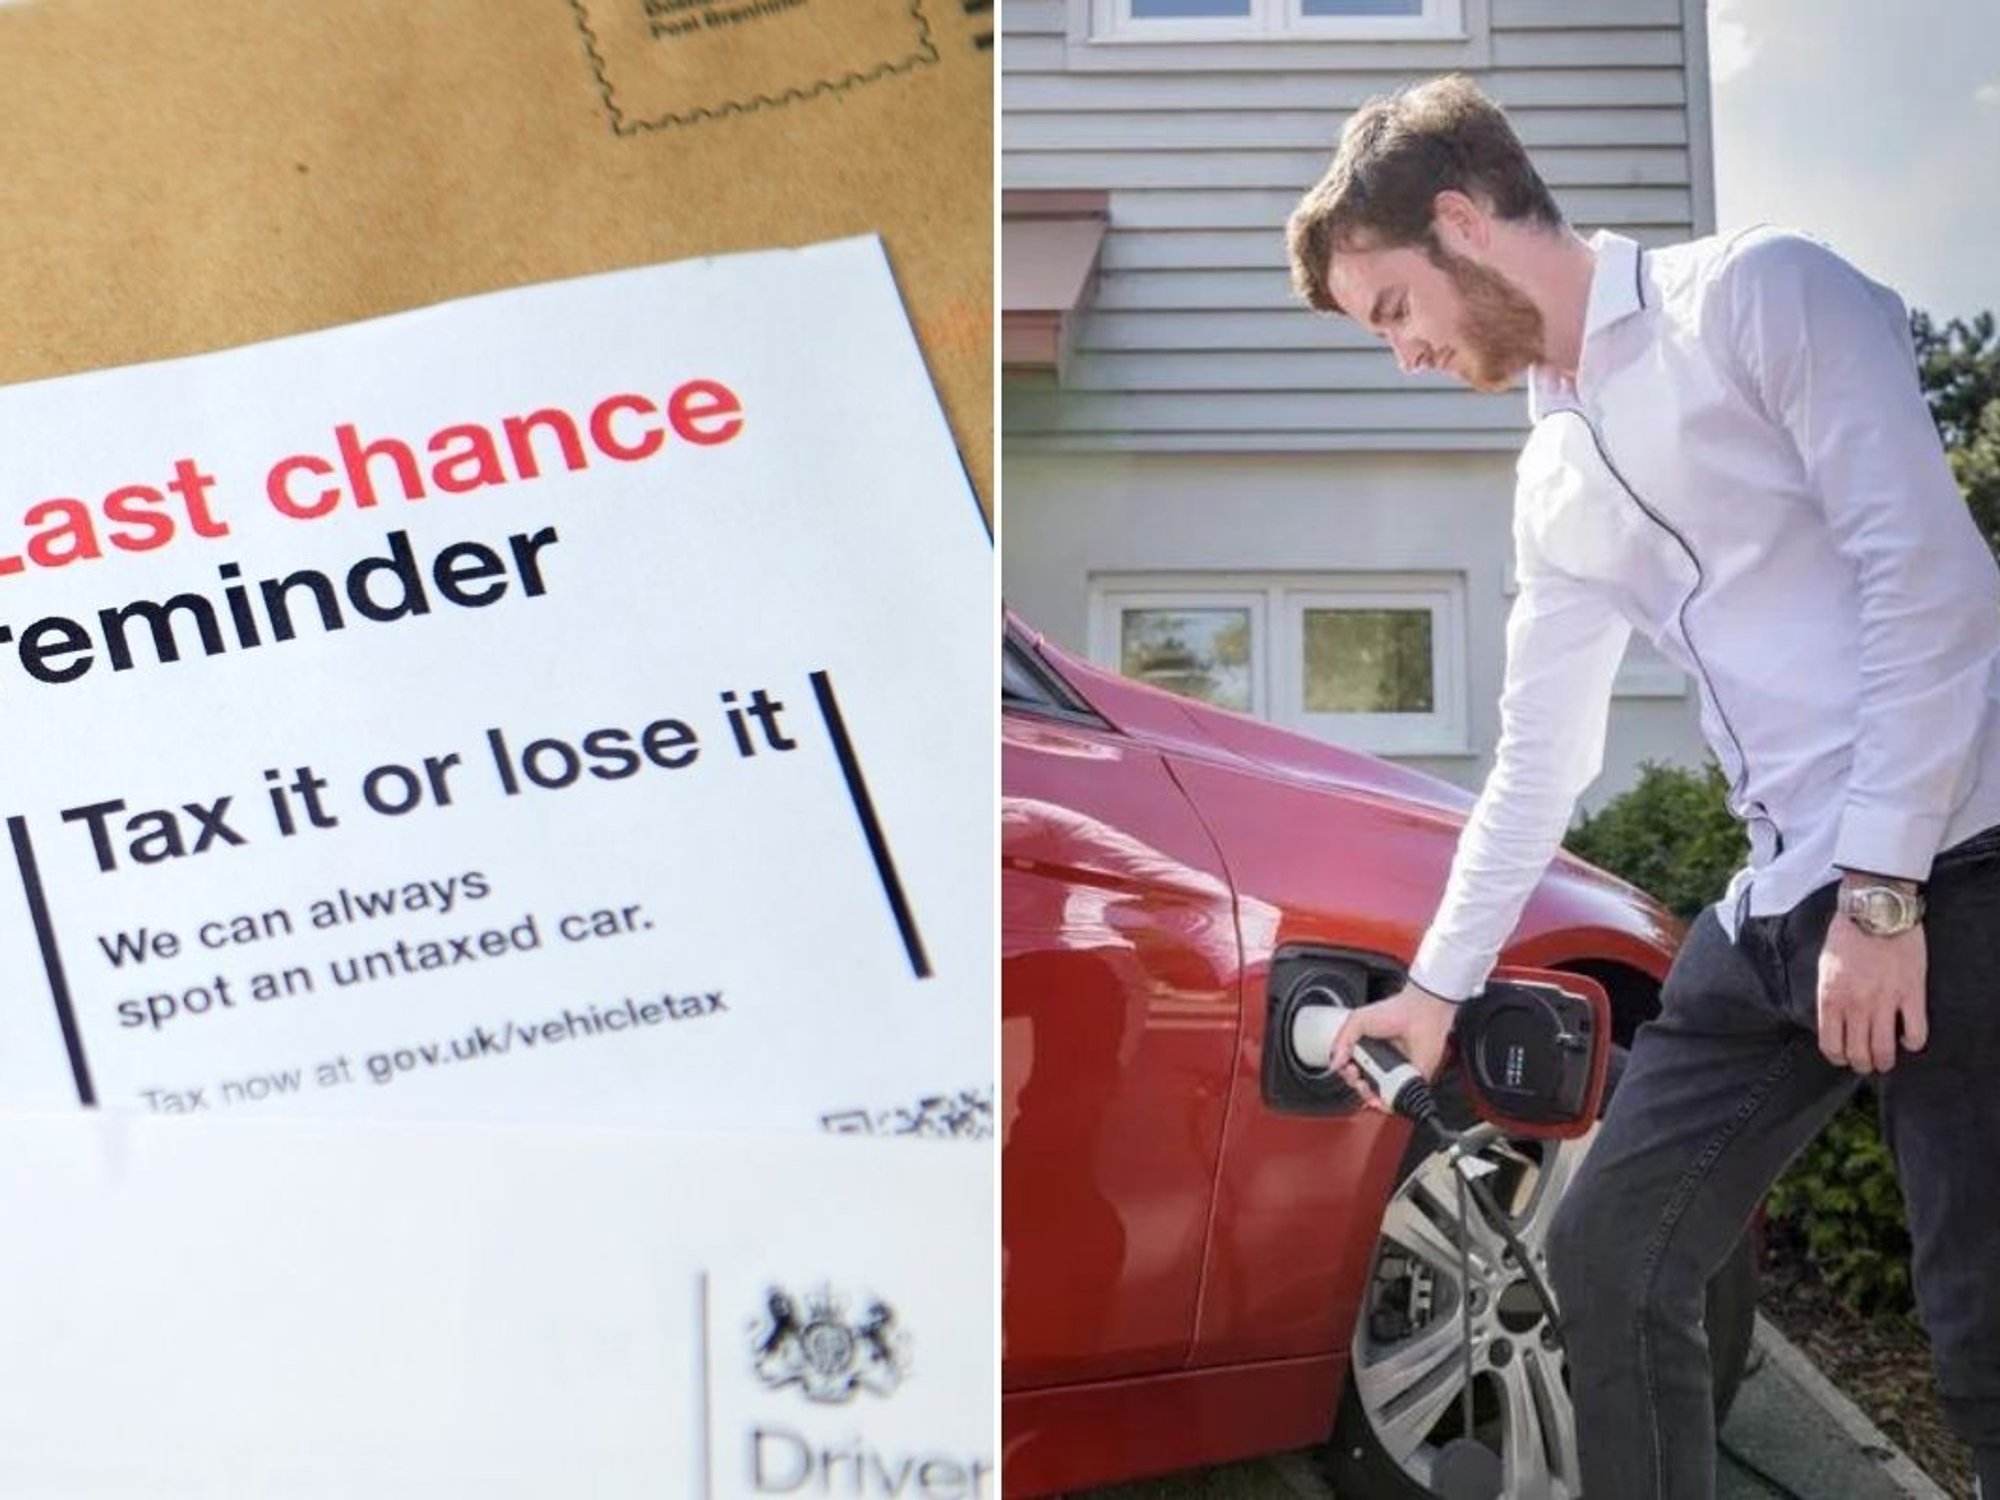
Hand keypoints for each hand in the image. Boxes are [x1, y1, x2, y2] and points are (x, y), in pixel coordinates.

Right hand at [1329, 983, 1456, 1112]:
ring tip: (1365, 1085)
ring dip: (1367, 1096)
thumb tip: (1335, 1064)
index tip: (1347, 1067)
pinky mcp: (1410, 1080)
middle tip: (1355, 1074)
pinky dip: (1387, 1102)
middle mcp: (1381, 1062)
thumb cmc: (1394, 1011)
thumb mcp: (1357, 1020)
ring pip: (1377, 1095)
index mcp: (1367, 1049)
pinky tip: (1380, 1095)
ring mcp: (1395, 1072)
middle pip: (1362, 1084)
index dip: (1346, 1072)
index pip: (1351, 1069)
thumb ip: (1342, 1042)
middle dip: (1354, 1083)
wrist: (1419, 1014)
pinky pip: (1397, 1098)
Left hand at [1816, 913, 1927, 1074]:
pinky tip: (1908, 1039)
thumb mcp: (1825, 967)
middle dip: (1862, 1064)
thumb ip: (1828, 996)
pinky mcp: (1911, 994)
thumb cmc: (1847, 935)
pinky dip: (1913, 1043)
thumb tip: (1832, 1020)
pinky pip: (1916, 1032)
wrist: (1875, 911)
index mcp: (1831, 998)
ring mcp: (1885, 1001)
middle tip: (1867, 1063)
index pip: (1831, 1045)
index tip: (1843, 1058)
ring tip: (1887, 1059)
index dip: (1838, 1058)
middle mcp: (1856, 1004)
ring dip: (1885, 1061)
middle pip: (1858, 1053)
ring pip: (1885, 1050)